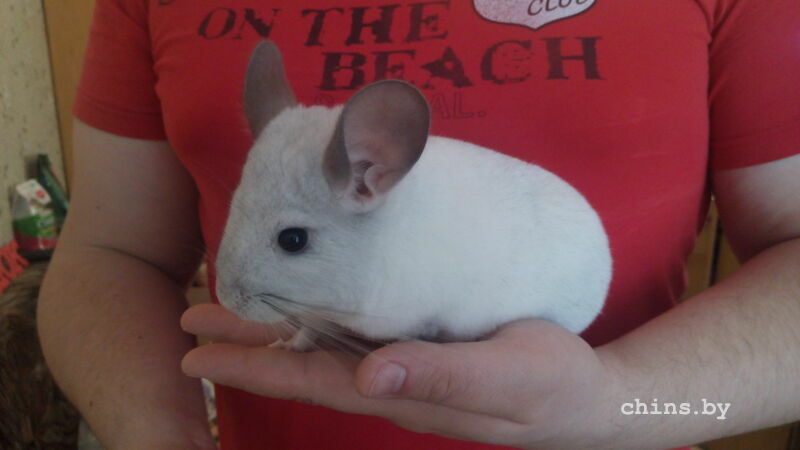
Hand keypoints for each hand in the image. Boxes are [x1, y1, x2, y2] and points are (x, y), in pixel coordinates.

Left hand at [180, 304, 618, 447]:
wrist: (588, 399)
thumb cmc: (551, 387)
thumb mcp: (506, 380)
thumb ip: (440, 376)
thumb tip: (369, 375)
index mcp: (400, 392)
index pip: (311, 381)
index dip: (253, 368)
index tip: (197, 356)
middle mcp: (390, 382)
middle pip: (304, 363)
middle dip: (247, 345)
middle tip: (192, 321)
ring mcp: (404, 367)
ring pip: (324, 347)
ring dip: (275, 331)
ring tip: (228, 310)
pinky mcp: (422, 346)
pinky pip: (355, 332)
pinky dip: (319, 317)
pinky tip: (307, 300)